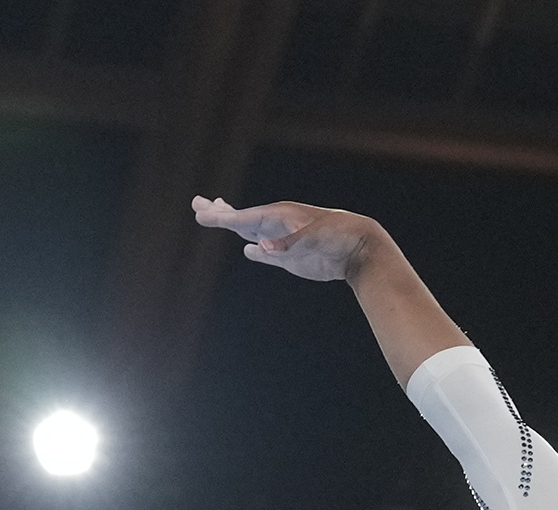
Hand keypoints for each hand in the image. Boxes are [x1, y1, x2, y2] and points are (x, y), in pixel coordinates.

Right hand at [192, 196, 378, 281]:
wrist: (360, 247)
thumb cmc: (338, 236)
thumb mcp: (312, 240)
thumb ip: (284, 245)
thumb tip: (256, 249)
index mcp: (279, 217)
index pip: (242, 218)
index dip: (220, 217)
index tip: (200, 214)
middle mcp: (278, 226)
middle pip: (242, 219)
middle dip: (219, 213)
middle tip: (196, 204)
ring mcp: (283, 241)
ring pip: (253, 233)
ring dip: (235, 226)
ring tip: (217, 215)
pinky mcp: (292, 258)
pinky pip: (268, 254)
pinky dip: (256, 251)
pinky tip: (248, 249)